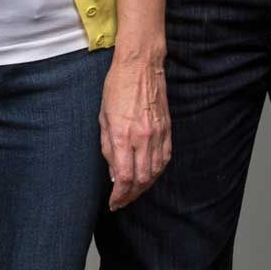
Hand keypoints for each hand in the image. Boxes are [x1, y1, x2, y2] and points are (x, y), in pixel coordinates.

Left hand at [100, 42, 169, 209]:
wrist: (141, 67)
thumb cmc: (117, 87)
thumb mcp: (103, 116)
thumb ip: (107, 146)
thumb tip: (113, 171)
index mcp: (121, 134)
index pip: (123, 176)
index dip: (119, 195)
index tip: (114, 202)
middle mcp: (141, 138)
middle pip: (141, 179)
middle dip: (131, 195)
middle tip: (122, 201)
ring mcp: (157, 135)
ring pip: (154, 172)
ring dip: (144, 187)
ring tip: (133, 193)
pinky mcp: (167, 131)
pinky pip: (165, 159)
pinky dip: (157, 172)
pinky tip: (149, 176)